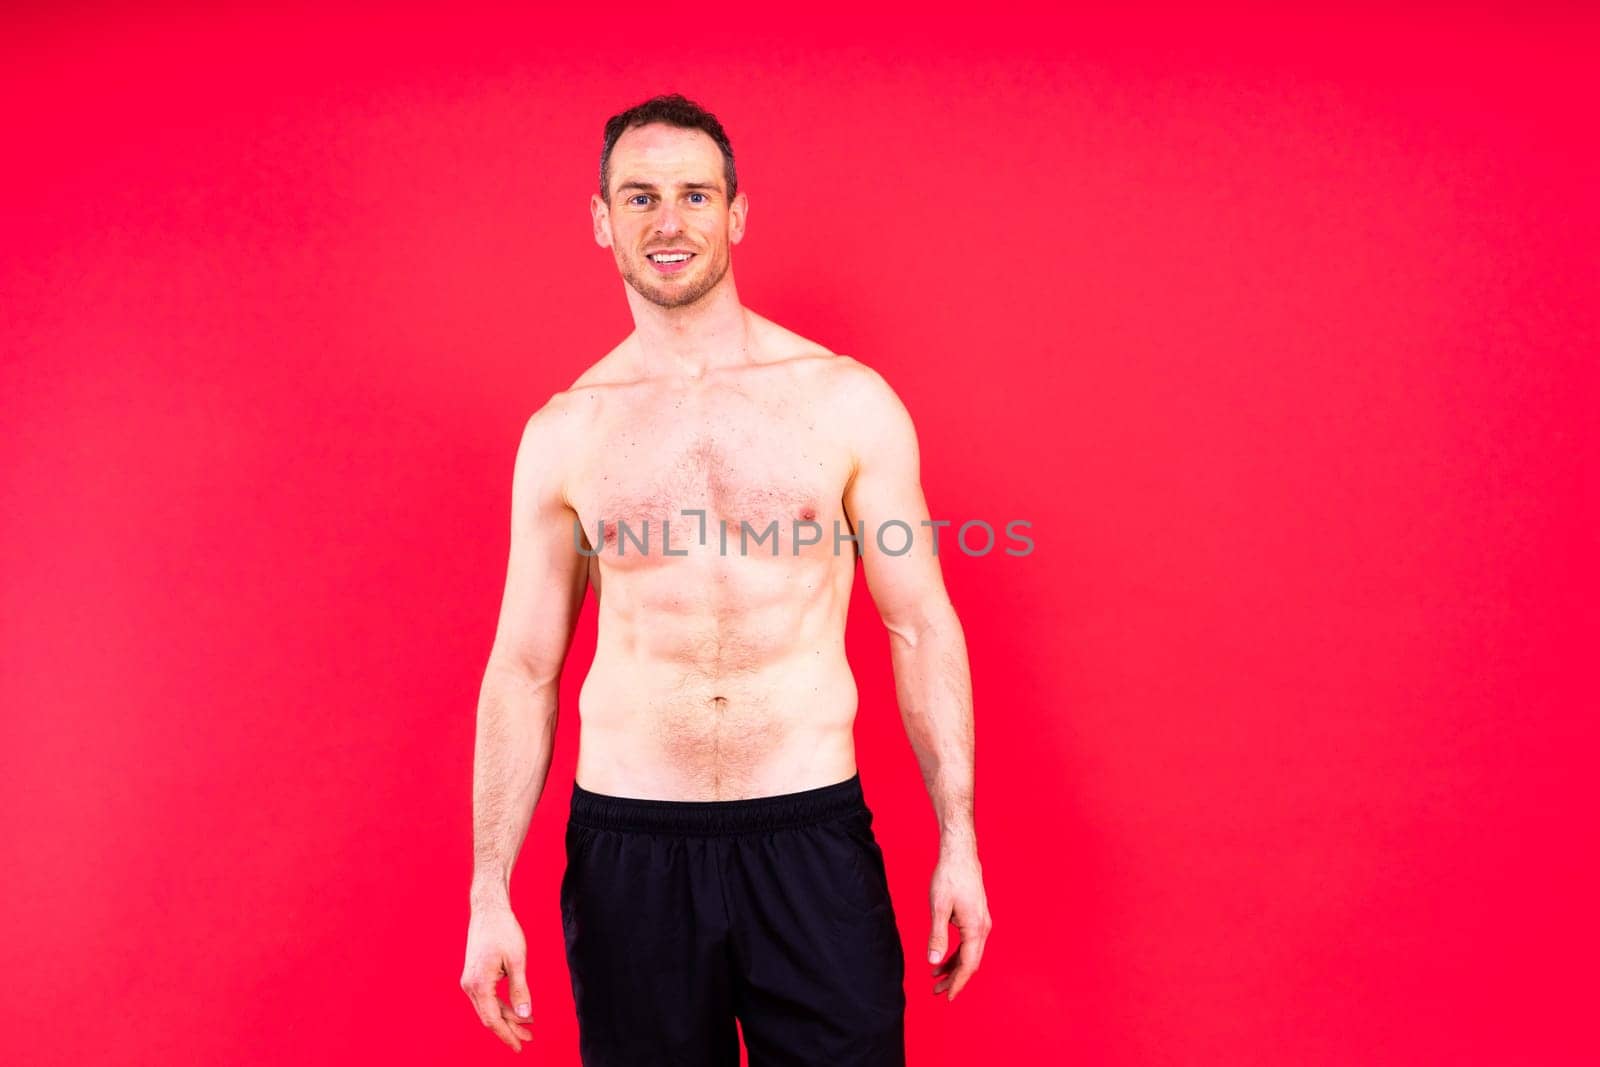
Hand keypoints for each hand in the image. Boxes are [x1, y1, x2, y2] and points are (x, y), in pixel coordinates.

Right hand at [460, 904, 534, 1052]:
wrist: (488, 910)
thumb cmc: (503, 930)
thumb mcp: (517, 961)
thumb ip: (520, 990)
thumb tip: (524, 1016)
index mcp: (479, 984)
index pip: (493, 1019)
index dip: (507, 1035)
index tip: (519, 1047)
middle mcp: (470, 986)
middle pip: (489, 1017)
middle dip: (509, 1029)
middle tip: (529, 1039)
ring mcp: (470, 981)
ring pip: (488, 1008)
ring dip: (507, 1018)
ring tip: (529, 1026)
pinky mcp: (474, 975)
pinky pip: (487, 998)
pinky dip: (502, 1005)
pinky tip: (518, 1009)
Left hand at [926, 844, 990, 1001]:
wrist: (960, 855)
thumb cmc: (949, 877)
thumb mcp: (938, 907)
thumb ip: (937, 936)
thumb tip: (934, 961)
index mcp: (975, 929)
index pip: (968, 964)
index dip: (958, 983)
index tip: (946, 997)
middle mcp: (983, 928)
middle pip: (971, 962)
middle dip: (955, 979)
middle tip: (937, 992)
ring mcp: (981, 923)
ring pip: (970, 953)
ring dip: (954, 967)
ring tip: (936, 978)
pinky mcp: (976, 917)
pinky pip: (968, 943)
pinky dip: (957, 954)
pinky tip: (943, 958)